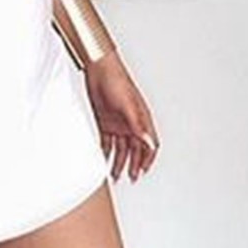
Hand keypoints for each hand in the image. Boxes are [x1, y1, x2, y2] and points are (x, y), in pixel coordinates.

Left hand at [83, 52, 159, 182]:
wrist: (98, 69)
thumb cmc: (116, 81)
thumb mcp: (128, 106)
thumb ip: (138, 126)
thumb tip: (148, 143)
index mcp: (141, 119)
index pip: (149, 144)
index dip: (148, 159)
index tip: (143, 171)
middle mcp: (131, 123)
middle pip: (135, 149)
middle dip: (134, 164)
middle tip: (131, 178)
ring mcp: (118, 123)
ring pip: (121, 148)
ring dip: (120, 161)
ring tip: (116, 175)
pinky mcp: (105, 121)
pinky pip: (107, 142)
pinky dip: (106, 152)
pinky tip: (104, 160)